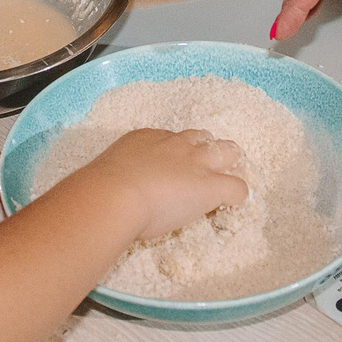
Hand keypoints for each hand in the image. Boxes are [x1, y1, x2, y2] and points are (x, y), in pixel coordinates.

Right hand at [77, 127, 247, 241]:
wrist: (115, 194)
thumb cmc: (102, 187)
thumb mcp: (109, 171)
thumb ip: (119, 176)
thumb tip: (115, 191)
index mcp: (148, 138)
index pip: (173, 140)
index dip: (178, 154)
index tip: (173, 170)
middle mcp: (175, 144)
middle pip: (203, 137)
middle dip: (208, 149)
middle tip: (205, 169)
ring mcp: (195, 163)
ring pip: (228, 152)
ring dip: (229, 164)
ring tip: (227, 182)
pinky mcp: (210, 186)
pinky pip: (237, 187)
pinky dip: (238, 195)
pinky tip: (234, 204)